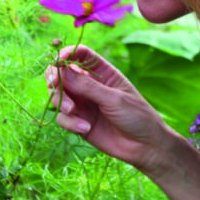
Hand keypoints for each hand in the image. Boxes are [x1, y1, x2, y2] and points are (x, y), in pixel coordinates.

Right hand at [45, 45, 173, 171]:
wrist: (145, 146)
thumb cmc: (136, 115)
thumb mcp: (113, 98)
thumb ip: (87, 86)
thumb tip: (61, 70)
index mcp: (102, 72)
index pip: (81, 54)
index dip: (67, 53)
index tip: (58, 60)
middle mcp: (89, 85)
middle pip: (62, 73)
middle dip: (55, 78)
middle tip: (54, 85)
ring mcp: (83, 103)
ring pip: (58, 95)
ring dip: (61, 102)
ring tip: (73, 111)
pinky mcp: (79, 122)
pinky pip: (63, 118)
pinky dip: (69, 122)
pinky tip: (85, 128)